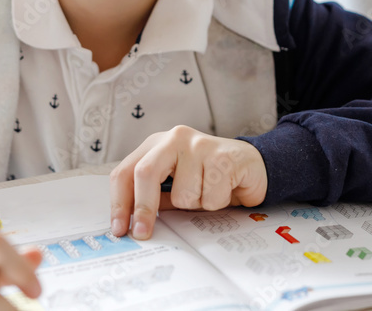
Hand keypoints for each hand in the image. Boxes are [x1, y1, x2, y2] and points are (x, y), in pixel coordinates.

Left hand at [109, 125, 267, 239]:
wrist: (252, 164)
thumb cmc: (209, 176)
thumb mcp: (176, 183)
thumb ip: (154, 196)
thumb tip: (131, 223)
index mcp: (156, 144)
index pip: (126, 171)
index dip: (119, 202)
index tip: (120, 228)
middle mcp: (174, 139)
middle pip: (146, 173)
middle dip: (143, 208)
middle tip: (143, 233)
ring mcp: (199, 145)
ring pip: (183, 195)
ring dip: (196, 206)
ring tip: (208, 193)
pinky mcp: (222, 156)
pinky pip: (210, 198)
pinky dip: (217, 204)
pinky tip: (225, 189)